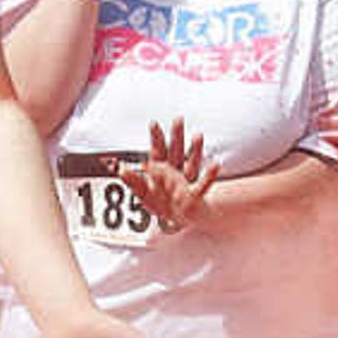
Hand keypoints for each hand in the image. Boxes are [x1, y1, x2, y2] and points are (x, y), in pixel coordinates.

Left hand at [123, 119, 215, 234]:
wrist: (181, 218)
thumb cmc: (163, 204)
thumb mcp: (145, 194)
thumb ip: (135, 182)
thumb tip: (121, 170)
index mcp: (162, 170)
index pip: (158, 151)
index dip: (156, 138)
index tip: (154, 123)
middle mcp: (176, 172)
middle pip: (175, 151)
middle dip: (176, 135)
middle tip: (178, 119)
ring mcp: (187, 180)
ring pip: (191, 162)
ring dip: (195, 149)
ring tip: (198, 135)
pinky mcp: (195, 193)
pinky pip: (203, 184)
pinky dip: (209, 175)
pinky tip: (216, 165)